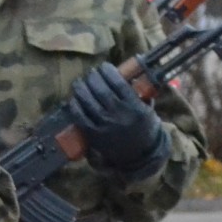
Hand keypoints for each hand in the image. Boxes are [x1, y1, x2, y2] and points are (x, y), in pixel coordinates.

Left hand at [69, 62, 170, 181]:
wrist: (139, 155)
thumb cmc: (143, 127)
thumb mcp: (147, 109)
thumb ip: (138, 92)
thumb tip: (127, 72)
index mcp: (134, 107)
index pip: (118, 83)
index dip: (108, 71)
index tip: (104, 66)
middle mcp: (119, 115)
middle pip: (100, 90)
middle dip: (93, 77)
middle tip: (91, 73)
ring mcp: (105, 126)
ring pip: (88, 101)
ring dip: (81, 88)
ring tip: (79, 82)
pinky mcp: (94, 135)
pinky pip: (80, 116)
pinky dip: (75, 105)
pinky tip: (74, 98)